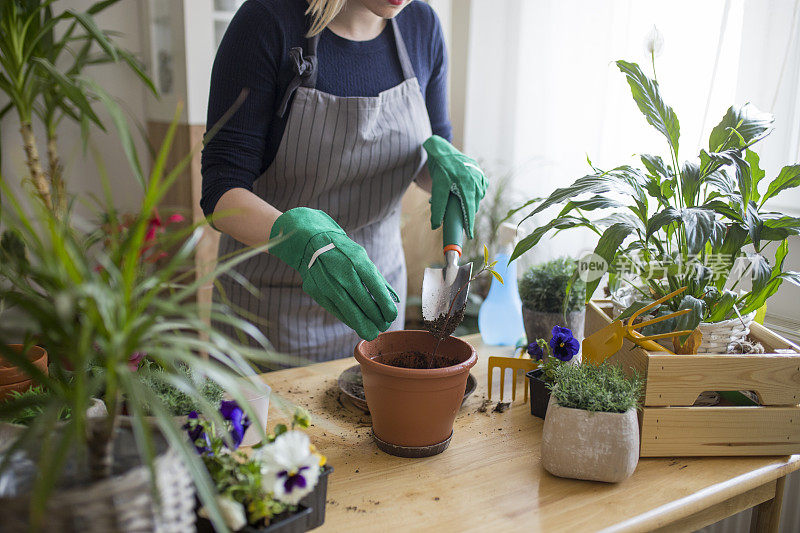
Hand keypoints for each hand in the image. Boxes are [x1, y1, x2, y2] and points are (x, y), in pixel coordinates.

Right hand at [269, 208, 398, 339]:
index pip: (376, 287)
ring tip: (372, 332)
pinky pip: (337, 311)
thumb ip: (377, 279)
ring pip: (350, 311)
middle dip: (377, 319)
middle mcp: (343, 273)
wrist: (310, 243)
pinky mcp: (317, 292)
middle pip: (364, 303)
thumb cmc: (342, 252)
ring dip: (364, 324)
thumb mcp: (362, 257)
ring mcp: (328, 284)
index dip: (386, 305)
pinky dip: (349, 319)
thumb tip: (394, 299)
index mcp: (357, 261)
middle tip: (384, 326)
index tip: (392, 315)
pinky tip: (357, 324)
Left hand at [423, 135, 487, 238]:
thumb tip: (435, 226)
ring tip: (454, 195)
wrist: (443, 150)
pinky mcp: (481, 174)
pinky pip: (479, 190)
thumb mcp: (437, 187)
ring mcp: (480, 177)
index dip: (469, 224)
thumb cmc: (440, 168)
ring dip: (467, 202)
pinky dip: (472, 194)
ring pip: (476, 198)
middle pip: (472, 205)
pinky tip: (463, 190)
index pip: (469, 210)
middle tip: (453, 208)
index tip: (470, 236)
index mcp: (467, 185)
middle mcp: (477, 181)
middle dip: (464, 211)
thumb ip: (437, 207)